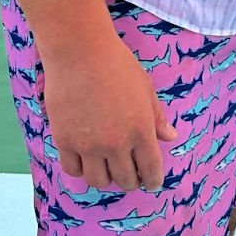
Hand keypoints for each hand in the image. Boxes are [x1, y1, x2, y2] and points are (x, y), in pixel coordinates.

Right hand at [43, 32, 176, 191]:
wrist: (81, 52)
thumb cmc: (118, 64)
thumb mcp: (146, 88)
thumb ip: (157, 117)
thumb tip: (170, 138)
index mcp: (141, 129)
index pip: (151, 168)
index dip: (153, 180)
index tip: (152, 183)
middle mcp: (116, 143)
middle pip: (125, 180)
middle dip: (131, 180)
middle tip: (131, 175)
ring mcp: (89, 145)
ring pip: (98, 181)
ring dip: (106, 178)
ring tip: (108, 168)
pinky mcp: (65, 141)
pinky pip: (74, 170)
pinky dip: (82, 169)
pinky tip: (86, 159)